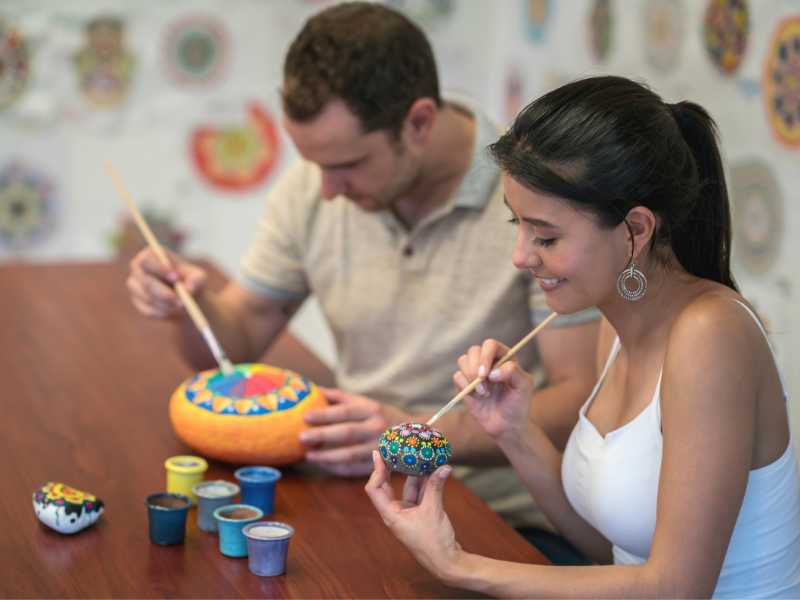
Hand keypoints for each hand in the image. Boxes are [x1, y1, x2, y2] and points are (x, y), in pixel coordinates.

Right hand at [127, 248, 206, 318]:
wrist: (186, 299)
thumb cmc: (192, 282)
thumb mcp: (200, 278)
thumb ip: (196, 280)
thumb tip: (188, 289)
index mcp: (151, 254)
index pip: (147, 260)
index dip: (159, 269)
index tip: (176, 277)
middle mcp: (138, 268)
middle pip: (144, 280)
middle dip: (163, 292)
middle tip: (179, 300)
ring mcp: (135, 285)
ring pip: (147, 297)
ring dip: (166, 304)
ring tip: (181, 304)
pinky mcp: (137, 302)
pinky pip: (147, 310)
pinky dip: (162, 313)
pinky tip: (173, 310)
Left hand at [299, 387, 407, 476]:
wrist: (416, 436)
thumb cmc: (383, 416)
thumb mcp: (366, 402)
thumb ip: (341, 397)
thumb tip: (314, 390)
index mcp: (373, 410)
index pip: (346, 411)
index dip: (326, 414)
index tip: (306, 416)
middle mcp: (377, 428)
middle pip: (347, 433)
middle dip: (323, 436)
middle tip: (302, 437)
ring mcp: (379, 449)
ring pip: (350, 455)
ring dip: (327, 457)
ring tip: (308, 456)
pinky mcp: (380, 466)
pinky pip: (355, 469)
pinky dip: (338, 469)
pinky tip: (324, 466)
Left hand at [365, 450, 461, 578]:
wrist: (447, 563)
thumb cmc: (434, 541)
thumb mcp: (433, 511)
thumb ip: (435, 487)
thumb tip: (443, 466)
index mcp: (391, 514)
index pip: (375, 488)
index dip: (376, 470)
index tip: (379, 453)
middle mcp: (396, 513)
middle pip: (387, 486)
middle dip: (391, 468)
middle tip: (394, 449)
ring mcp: (408, 513)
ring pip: (408, 488)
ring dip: (414, 473)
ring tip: (418, 455)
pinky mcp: (421, 514)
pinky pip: (421, 494)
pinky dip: (426, 482)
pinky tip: (434, 470)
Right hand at [453, 339, 535, 442]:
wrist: (507, 425)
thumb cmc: (518, 404)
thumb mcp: (524, 387)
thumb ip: (513, 372)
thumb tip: (492, 372)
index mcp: (504, 357)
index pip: (490, 345)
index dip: (486, 356)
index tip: (485, 373)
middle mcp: (489, 361)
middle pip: (474, 350)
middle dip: (475, 368)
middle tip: (483, 385)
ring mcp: (475, 372)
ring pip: (463, 360)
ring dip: (470, 377)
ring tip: (484, 393)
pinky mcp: (465, 384)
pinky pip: (457, 376)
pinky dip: (464, 386)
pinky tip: (477, 397)